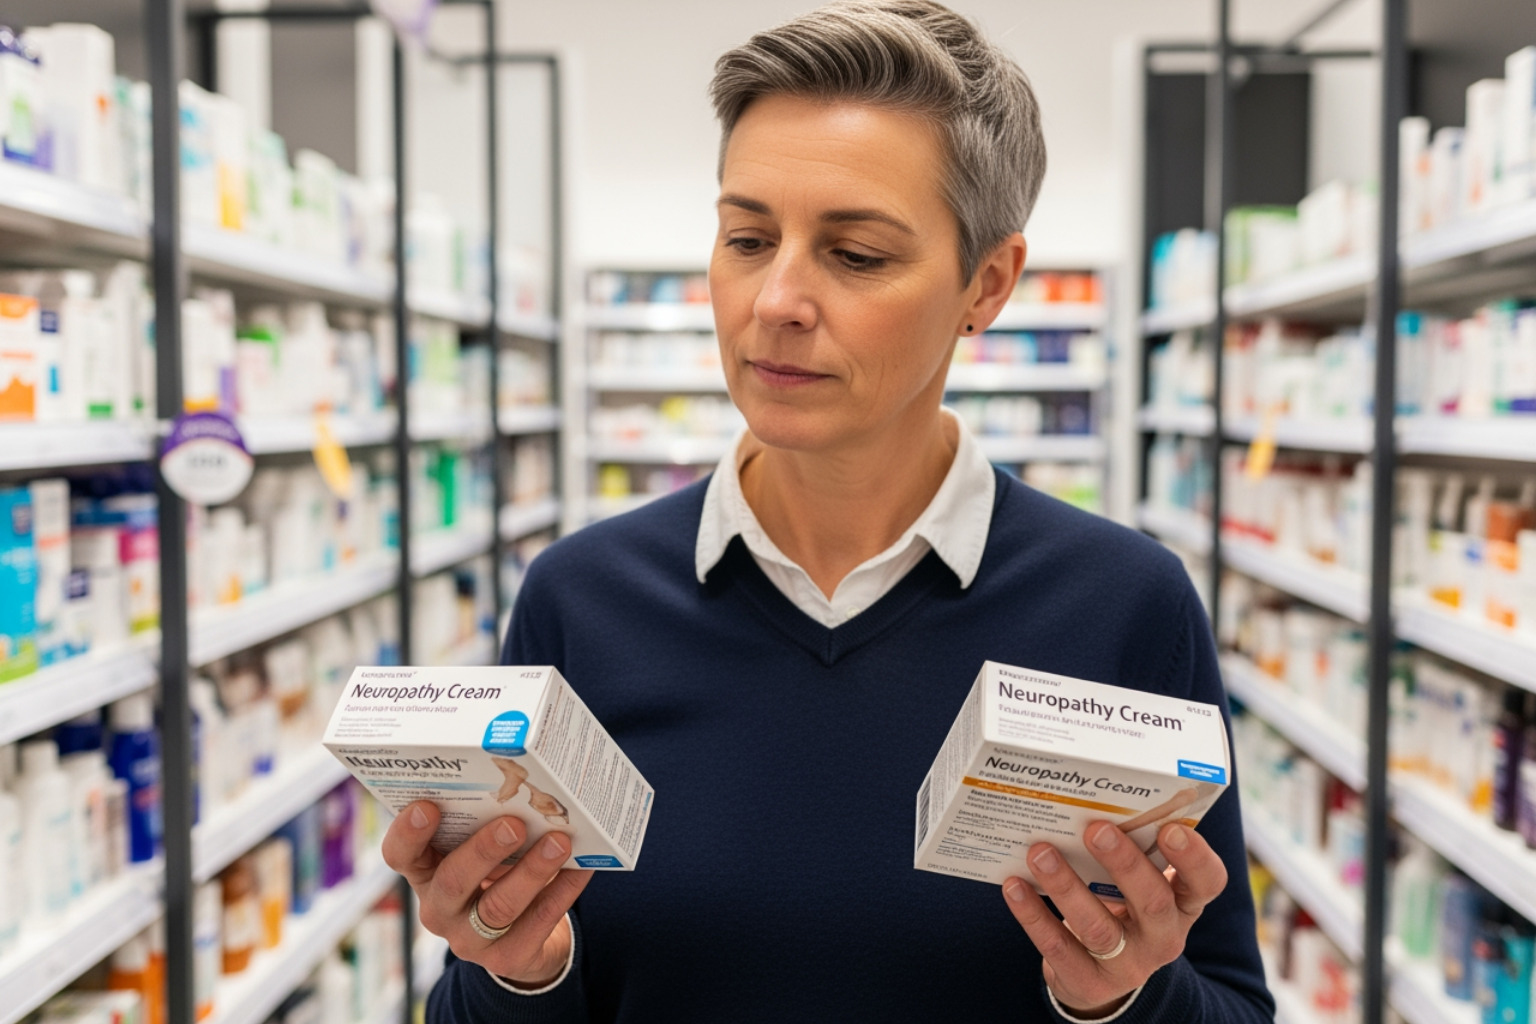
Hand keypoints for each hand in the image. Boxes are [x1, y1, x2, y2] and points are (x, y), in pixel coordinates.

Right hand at [382, 800, 593, 987]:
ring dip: (532, 871)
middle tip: (513, 824)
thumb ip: (485, 823)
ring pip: (499, 906)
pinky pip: (538, 921)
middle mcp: (439, 909)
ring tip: (559, 842)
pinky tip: (582, 866)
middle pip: (453, 882)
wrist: (520, 937)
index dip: (408, 832)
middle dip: (484, 850)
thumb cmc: (494, 875)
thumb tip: (527, 784)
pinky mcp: (507, 957)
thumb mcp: (478, 852)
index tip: (428, 805)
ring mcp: (470, 939)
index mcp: (425, 873)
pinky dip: (563, 889)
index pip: (400, 855)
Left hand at [1001, 820, 1228, 1017]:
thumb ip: (1131, 851)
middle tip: (1095, 829)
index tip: (1170, 829)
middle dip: (1124, 864)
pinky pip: (1058, 947)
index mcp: (1183, 904)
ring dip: (1067, 886)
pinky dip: (1033, 915)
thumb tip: (1091, 800)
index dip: (1194, 857)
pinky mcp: (1088, 981)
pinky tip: (1015, 887)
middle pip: (1153, 902)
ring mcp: (1128, 965)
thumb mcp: (1138, 885)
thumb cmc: (1120, 908)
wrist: (1100, 973)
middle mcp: (1163, 937)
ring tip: (1040, 852)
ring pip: (1099, 927)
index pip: (1207, 882)